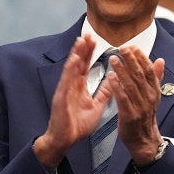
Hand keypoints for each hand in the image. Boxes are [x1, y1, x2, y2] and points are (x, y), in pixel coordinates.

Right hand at [33, 34, 113, 168]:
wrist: (65, 140)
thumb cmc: (77, 125)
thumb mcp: (96, 106)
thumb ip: (104, 93)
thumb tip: (113, 82)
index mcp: (79, 87)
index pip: (85, 66)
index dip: (89, 53)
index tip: (95, 40)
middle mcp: (71, 86)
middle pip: (78, 63)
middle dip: (83, 48)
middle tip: (89, 33)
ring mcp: (65, 90)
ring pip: (71, 68)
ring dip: (76, 54)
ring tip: (81, 40)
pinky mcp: (61, 97)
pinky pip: (66, 81)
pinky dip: (70, 69)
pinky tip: (74, 59)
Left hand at [106, 46, 163, 165]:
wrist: (143, 140)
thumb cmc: (145, 117)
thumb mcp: (153, 96)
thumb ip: (156, 77)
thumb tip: (160, 61)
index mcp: (154, 91)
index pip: (149, 70)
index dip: (141, 57)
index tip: (133, 47)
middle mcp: (149, 97)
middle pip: (140, 74)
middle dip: (131, 60)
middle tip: (122, 48)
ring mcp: (140, 106)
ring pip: (131, 84)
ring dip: (122, 70)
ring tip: (114, 59)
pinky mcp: (129, 115)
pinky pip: (123, 97)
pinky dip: (117, 86)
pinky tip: (110, 77)